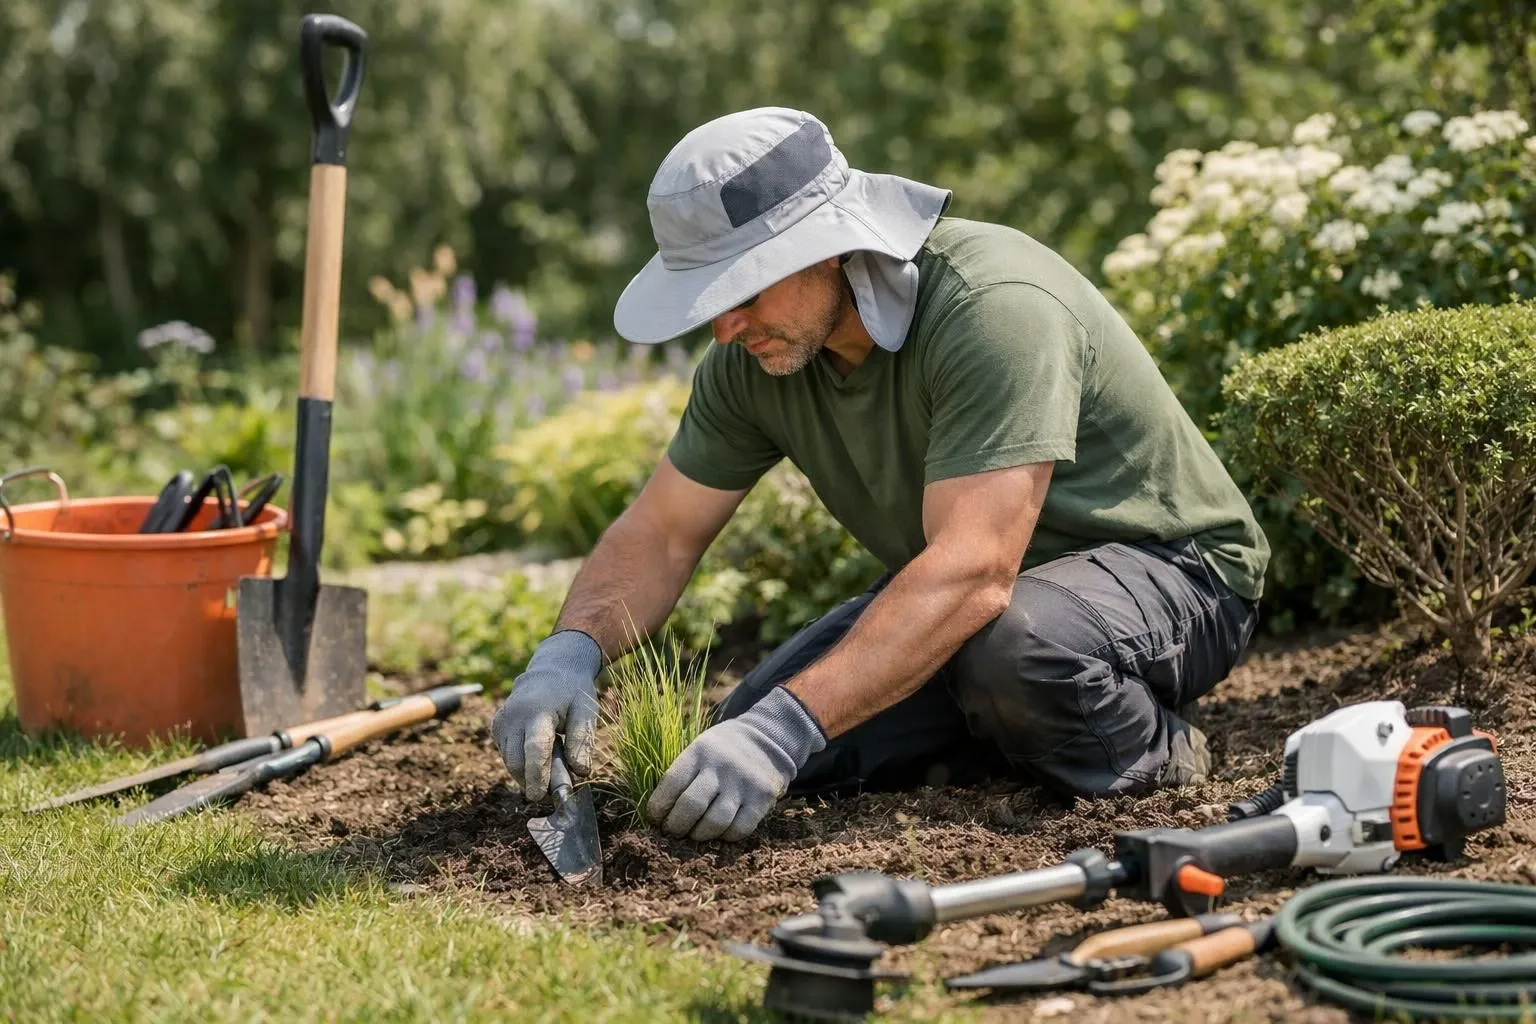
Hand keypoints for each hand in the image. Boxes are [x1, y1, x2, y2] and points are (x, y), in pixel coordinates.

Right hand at [492, 630, 602, 801]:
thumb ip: (583, 740)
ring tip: (556, 763)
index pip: (535, 749)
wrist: (551, 670)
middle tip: (560, 791)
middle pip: (518, 762)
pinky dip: (524, 764)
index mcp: (537, 710)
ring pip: (511, 763)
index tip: (540, 797)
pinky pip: (508, 757)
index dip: (538, 775)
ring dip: (531, 775)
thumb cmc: (572, 692)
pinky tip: (541, 753)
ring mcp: (501, 722)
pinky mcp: (496, 728)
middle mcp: (513, 716)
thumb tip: (580, 772)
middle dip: (536, 782)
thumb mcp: (586, 711)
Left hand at [646, 686, 826, 841]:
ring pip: (715, 822)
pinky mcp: (762, 799)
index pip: (671, 783)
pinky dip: (725, 837)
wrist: (767, 738)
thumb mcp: (699, 749)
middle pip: (691, 805)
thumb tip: (658, 813)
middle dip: (675, 826)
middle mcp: (721, 767)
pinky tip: (720, 831)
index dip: (658, 807)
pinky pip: (740, 829)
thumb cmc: (721, 751)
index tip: (655, 818)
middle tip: (673, 831)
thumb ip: (682, 774)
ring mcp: (743, 783)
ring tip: (695, 834)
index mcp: (699, 752)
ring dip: (699, 835)